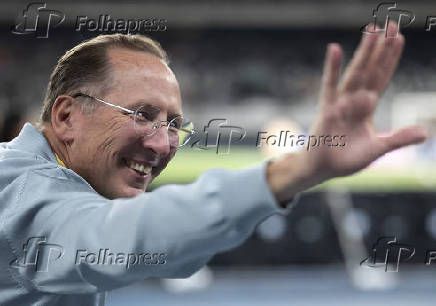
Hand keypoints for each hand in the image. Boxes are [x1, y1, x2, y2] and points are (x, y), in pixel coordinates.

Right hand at [268, 22, 427, 203]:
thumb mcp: (377, 149)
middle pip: (372, 69)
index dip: (391, 60)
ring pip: (356, 72)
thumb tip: (425, 133)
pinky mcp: (327, 108)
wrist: (322, 169)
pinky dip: (332, 67)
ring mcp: (341, 102)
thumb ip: (398, 139)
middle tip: (389, 24)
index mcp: (367, 108)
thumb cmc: (345, 159)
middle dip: (381, 48)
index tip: (398, 39)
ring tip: (371, 29)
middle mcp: (355, 101)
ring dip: (364, 51)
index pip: (382, 78)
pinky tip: (334, 48)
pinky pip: (330, 85)